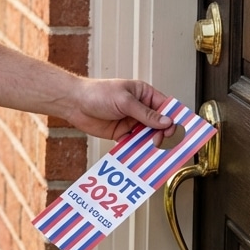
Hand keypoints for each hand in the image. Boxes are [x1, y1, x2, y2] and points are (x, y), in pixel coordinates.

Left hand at [61, 78, 175, 142]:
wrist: (74, 103)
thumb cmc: (97, 93)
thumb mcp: (124, 101)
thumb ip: (145, 114)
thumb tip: (167, 122)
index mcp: (144, 94)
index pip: (165, 107)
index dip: (173, 119)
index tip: (176, 131)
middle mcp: (140, 109)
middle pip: (160, 124)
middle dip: (164, 134)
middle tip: (162, 143)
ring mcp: (132, 122)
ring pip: (149, 136)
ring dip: (153, 144)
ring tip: (156, 152)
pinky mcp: (122, 134)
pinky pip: (135, 144)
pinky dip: (140, 150)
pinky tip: (143, 157)